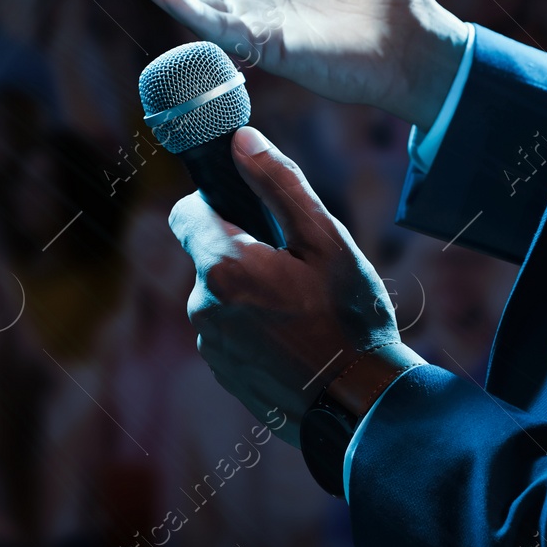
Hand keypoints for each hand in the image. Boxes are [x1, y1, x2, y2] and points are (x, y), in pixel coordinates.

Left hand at [169, 126, 411, 444]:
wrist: (361, 407)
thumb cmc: (350, 319)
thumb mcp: (326, 240)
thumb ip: (279, 184)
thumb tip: (240, 140)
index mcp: (222, 267)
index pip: (185, 212)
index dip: (217, 204)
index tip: (254, 215)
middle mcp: (202, 308)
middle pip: (208, 253)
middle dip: (244, 249)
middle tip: (297, 267)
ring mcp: (211, 346)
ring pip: (220, 292)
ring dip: (251, 289)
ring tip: (302, 308)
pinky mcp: (224, 372)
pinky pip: (230, 329)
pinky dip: (254, 324)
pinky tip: (296, 337)